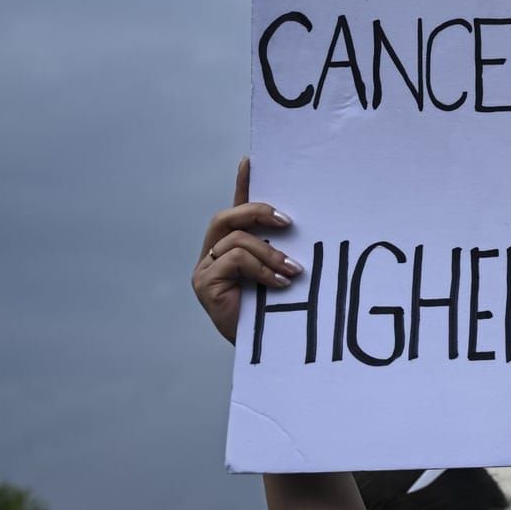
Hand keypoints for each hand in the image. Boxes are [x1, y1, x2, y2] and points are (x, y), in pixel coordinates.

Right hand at [192, 157, 299, 344]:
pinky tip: (279, 284)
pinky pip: (234, 259)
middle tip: (289, 223)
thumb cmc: (279, 312)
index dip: (242, 183)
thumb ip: (286, 249)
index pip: (237, 208)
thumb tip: (307, 226)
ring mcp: (205, 268)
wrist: (266, 350)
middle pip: (228, 217)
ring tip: (293, 271)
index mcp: (234, 247)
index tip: (251, 159)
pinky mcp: (203, 283)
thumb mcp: (285, 273)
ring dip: (269, 253)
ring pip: (235, 239)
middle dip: (259, 212)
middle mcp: (214, 253)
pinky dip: (261, 268)